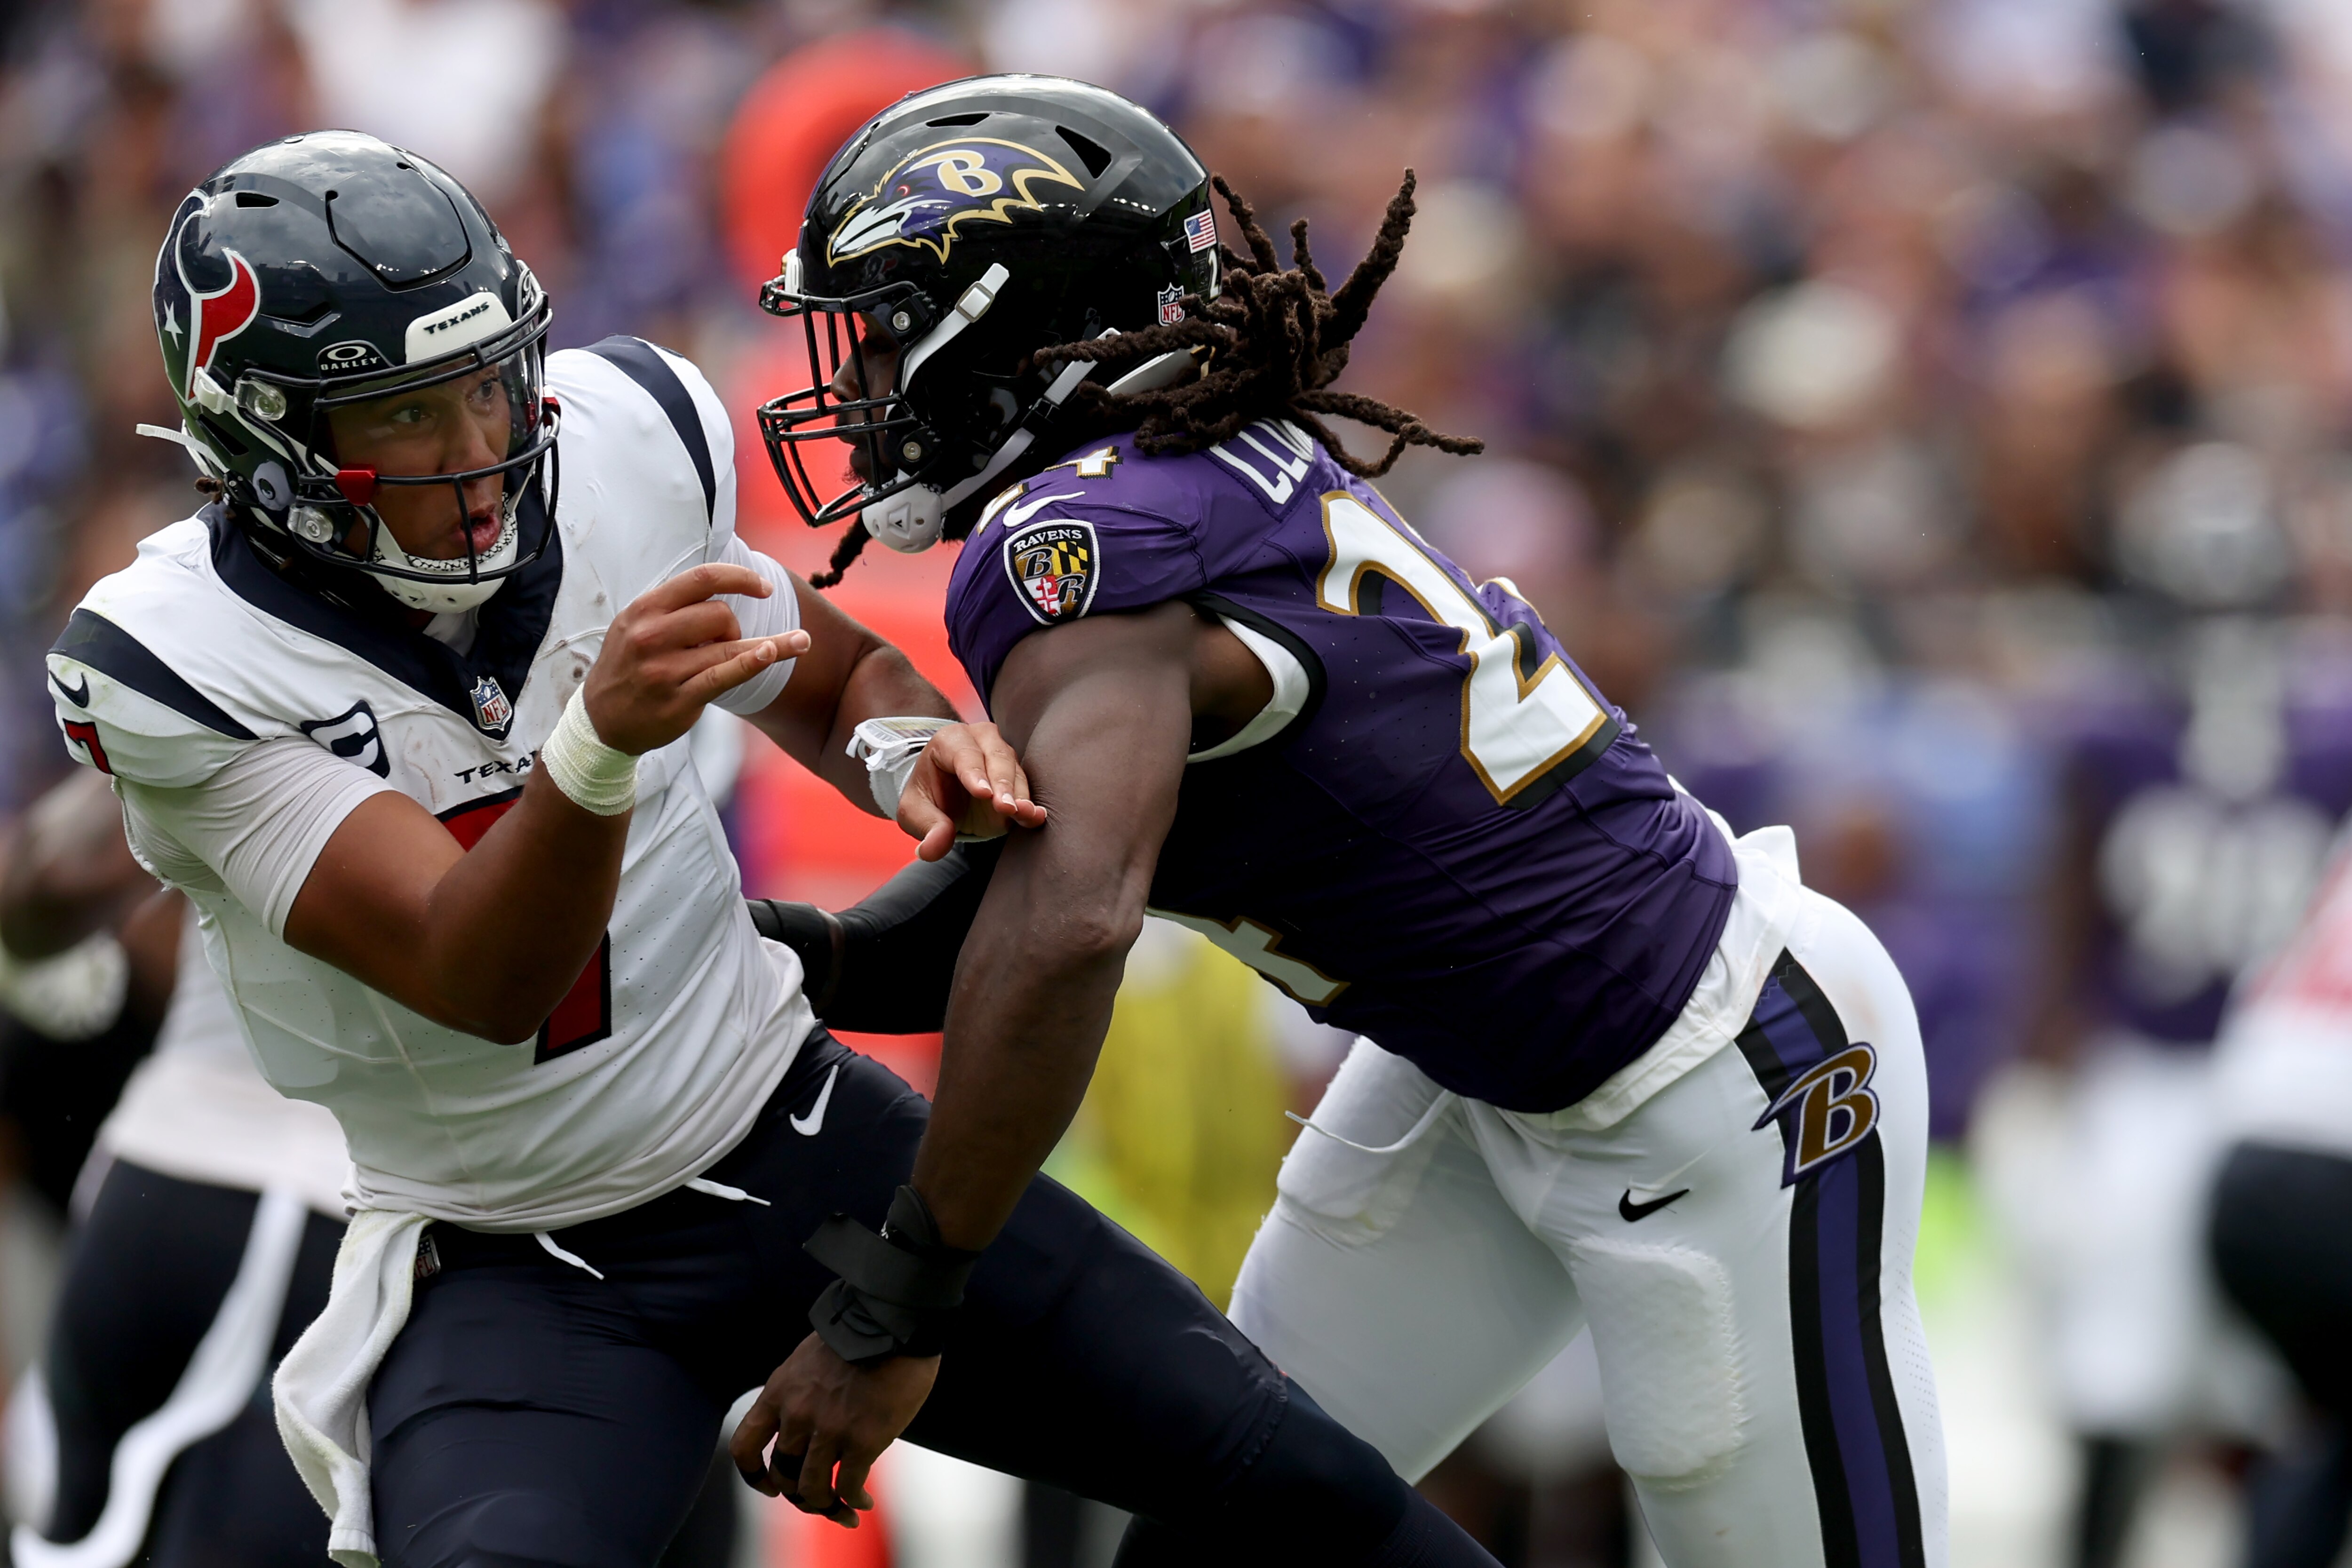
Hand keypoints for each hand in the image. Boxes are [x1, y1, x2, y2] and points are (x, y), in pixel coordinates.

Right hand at [584, 564, 810, 754]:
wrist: (601, 721)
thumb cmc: (629, 668)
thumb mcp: (637, 625)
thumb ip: (674, 608)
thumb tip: (727, 588)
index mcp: (645, 609)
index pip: (701, 579)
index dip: (740, 578)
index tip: (764, 587)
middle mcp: (651, 635)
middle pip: (719, 613)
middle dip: (734, 625)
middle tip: (726, 642)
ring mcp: (664, 669)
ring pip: (728, 645)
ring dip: (768, 645)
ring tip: (800, 642)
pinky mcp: (679, 698)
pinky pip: (724, 675)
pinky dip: (753, 662)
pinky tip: (773, 653)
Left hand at [729, 1333, 940, 1524]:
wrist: (893, 1321)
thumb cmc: (861, 1335)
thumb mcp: (810, 1360)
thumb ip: (802, 1393)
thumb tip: (810, 1426)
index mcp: (780, 1391)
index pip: (745, 1446)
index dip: (754, 1476)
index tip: (771, 1487)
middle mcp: (797, 1414)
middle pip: (784, 1475)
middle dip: (801, 1496)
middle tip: (822, 1500)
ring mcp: (828, 1429)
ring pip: (812, 1489)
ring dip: (827, 1507)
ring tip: (845, 1511)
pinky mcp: (862, 1440)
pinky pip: (848, 1487)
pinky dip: (854, 1501)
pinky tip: (864, 1501)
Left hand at [898, 722, 1048, 861]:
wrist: (946, 794)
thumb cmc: (929, 796)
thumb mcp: (915, 811)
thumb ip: (925, 827)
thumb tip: (931, 850)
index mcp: (950, 740)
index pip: (964, 753)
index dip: (974, 773)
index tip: (983, 794)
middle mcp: (981, 741)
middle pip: (997, 756)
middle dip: (1002, 783)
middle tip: (1005, 808)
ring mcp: (1003, 755)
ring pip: (1016, 771)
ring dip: (1019, 795)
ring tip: (1023, 813)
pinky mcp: (1017, 776)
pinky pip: (1028, 787)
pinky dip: (1031, 804)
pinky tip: (1036, 816)